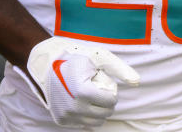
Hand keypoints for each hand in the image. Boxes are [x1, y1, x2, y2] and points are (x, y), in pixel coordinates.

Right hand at [22, 36, 139, 127]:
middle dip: (106, 103)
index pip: (111, 102)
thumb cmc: (73, 56)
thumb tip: (137, 82)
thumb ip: (118, 68)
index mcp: (83, 93)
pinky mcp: (61, 120)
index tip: (100, 82)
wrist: (44, 63)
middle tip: (97, 89)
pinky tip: (80, 102)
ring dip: (98, 111)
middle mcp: (74, 108)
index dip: (110, 91)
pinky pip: (82, 124)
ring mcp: (66, 116)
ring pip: (95, 123)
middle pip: (104, 114)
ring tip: (90, 96)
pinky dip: (85, 115)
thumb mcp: (97, 57)